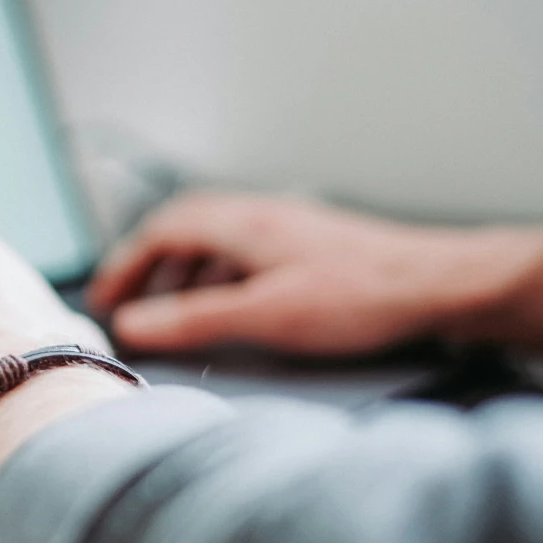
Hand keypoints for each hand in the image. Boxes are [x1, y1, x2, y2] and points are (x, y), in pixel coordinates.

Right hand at [87, 192, 542, 355]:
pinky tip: (227, 303)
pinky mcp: (305, 245)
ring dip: (181, 270)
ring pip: (212, 239)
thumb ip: (193, 321)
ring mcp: (283, 227)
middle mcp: (258, 215)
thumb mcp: (263, 316)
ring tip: (169, 307)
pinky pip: (240, 251)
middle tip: (126, 298)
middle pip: (182, 227)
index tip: (104, 297)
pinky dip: (215, 275)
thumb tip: (133, 326)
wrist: (438, 285)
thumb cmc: (361, 295)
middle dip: (147, 264)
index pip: (161, 231)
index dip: (125, 265)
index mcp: (240, 223)